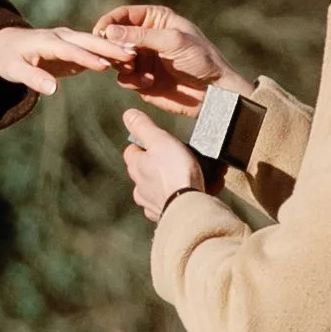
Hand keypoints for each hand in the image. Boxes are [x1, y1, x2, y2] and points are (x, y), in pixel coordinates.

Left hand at [0, 21, 130, 99]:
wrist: (8, 44)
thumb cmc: (9, 58)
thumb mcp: (14, 70)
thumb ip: (33, 79)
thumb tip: (52, 90)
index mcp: (46, 41)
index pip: (69, 49)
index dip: (87, 57)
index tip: (106, 65)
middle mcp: (61, 36)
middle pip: (88, 41)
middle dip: (110, 47)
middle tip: (132, 55)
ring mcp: (70, 39)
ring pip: (95, 42)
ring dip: (115, 48)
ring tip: (136, 57)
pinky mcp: (76, 46)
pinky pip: (95, 49)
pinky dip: (111, 54)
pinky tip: (128, 62)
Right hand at [94, 1, 246, 117]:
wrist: (213, 91)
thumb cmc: (200, 59)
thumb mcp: (173, 41)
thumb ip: (141, 36)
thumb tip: (109, 31)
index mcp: (155, 19)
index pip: (123, 15)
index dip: (109, 22)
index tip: (100, 33)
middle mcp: (146, 38)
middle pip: (114, 37)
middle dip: (112, 47)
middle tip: (121, 57)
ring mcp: (142, 59)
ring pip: (115, 59)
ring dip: (121, 65)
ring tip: (134, 69)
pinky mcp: (141, 80)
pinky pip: (124, 79)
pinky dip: (131, 81)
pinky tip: (148, 82)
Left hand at [123, 106, 199, 220]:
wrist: (189, 209)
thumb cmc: (174, 173)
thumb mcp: (160, 141)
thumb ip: (144, 127)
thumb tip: (128, 115)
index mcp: (136, 168)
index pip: (132, 151)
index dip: (144, 144)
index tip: (158, 140)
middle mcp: (140, 188)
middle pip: (148, 171)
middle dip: (164, 164)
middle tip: (184, 157)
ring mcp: (153, 204)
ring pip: (164, 188)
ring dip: (178, 181)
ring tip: (200, 174)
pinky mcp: (168, 217)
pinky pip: (177, 203)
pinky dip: (187, 196)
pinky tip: (201, 190)